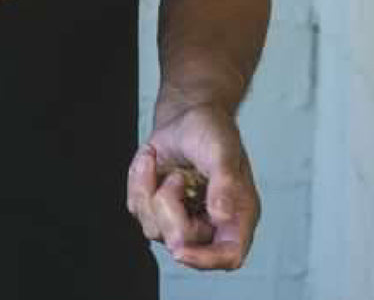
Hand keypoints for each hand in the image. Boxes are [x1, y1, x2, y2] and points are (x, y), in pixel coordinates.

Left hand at [126, 103, 259, 270]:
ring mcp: (181, 217)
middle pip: (182, 244)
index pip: (228, 255)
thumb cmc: (212, 130)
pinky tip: (151, 160)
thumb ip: (224, 181)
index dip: (206, 260)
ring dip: (152, 191)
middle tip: (178, 177)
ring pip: (153, 229)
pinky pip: (137, 208)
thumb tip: (221, 215)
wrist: (187, 113)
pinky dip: (138, 181)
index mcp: (237, 215)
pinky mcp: (157, 207)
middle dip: (170, 207)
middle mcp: (210, 223)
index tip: (181, 251)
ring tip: (170, 168)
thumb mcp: (221, 150)